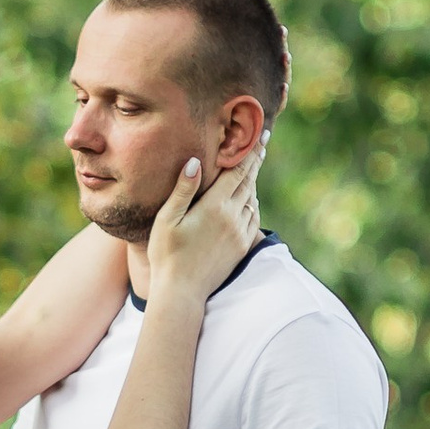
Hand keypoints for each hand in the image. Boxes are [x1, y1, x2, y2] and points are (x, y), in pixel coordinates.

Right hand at [144, 149, 261, 305]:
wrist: (182, 292)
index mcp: (215, 206)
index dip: (250, 152)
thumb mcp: (167, 219)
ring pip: (253, 200)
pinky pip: (254, 219)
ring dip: (253, 183)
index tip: (261, 136)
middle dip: (255, 162)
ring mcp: (240, 233)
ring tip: (253, 169)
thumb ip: (183, 189)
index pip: (239, 172)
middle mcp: (233, 217)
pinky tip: (248, 200)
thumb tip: (196, 161)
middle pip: (249, 182)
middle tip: (262, 143)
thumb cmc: (166, 254)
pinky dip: (253, 204)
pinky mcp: (242, 247)